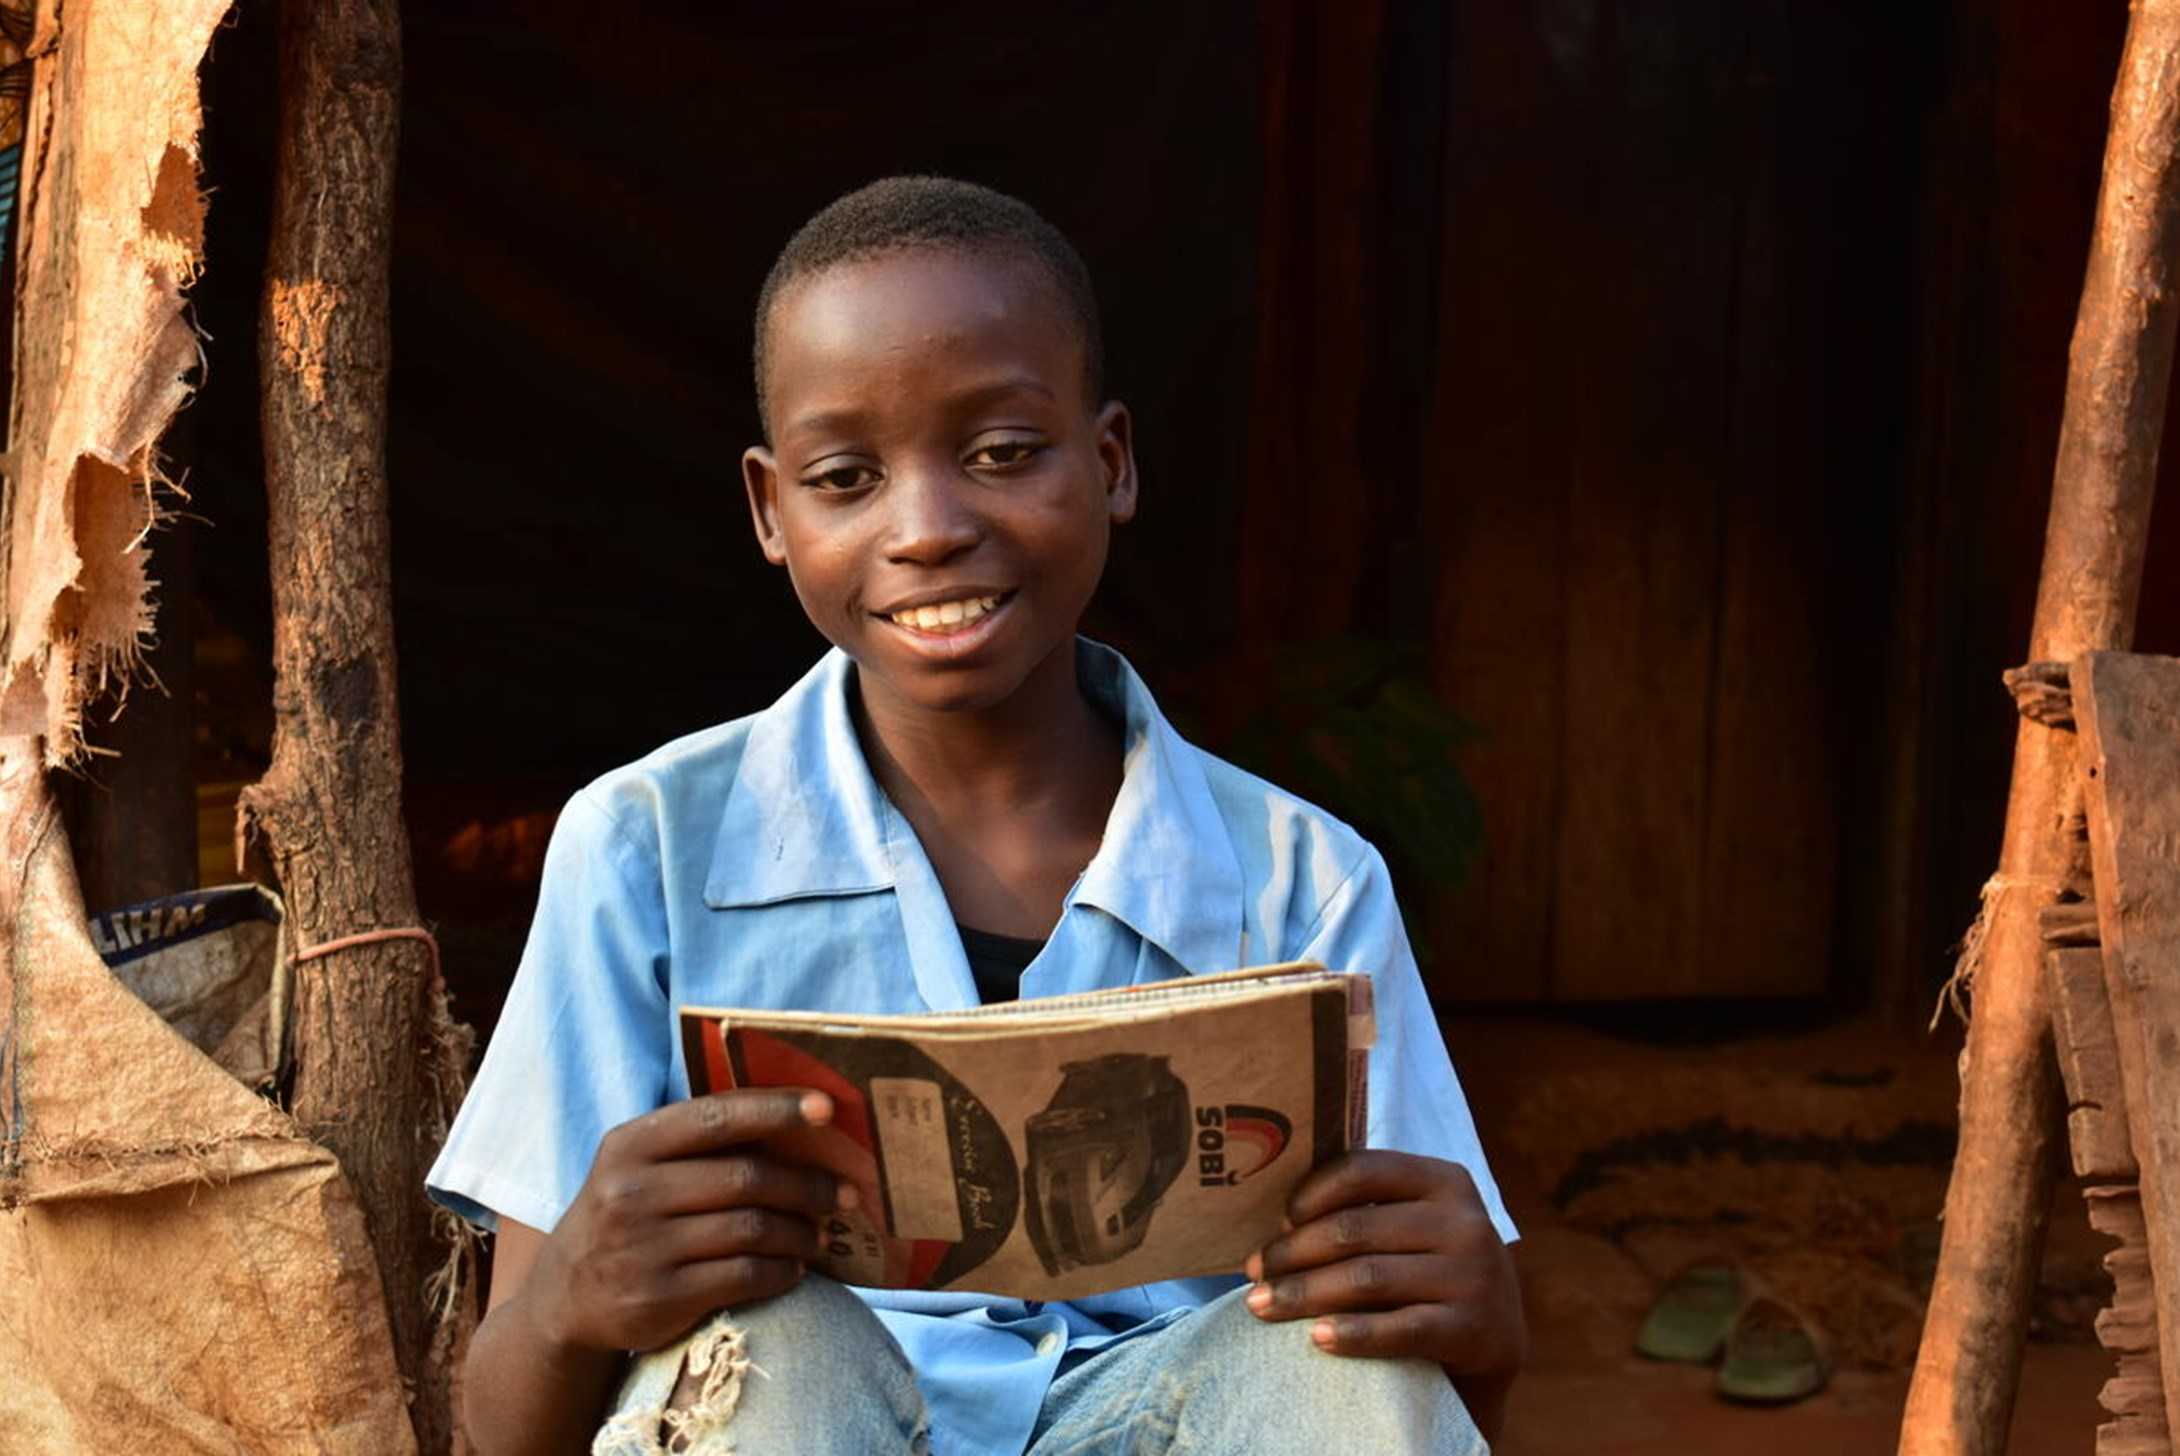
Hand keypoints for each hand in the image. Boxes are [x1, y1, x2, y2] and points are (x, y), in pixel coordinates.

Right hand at [522, 1089, 854, 1355]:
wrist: (564, 1299)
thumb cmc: (625, 1216)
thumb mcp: (638, 1168)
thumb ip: (697, 1143)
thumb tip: (796, 1120)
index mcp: (630, 1146)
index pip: (715, 1117)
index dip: (776, 1109)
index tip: (827, 1109)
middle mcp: (631, 1193)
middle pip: (745, 1178)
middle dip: (808, 1184)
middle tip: (846, 1193)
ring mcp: (643, 1248)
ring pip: (752, 1229)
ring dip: (801, 1231)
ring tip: (822, 1232)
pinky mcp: (659, 1298)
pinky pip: (744, 1276)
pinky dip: (781, 1270)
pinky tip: (794, 1267)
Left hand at [1244, 1152, 1524, 1435]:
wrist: (1494, 1338)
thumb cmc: (1428, 1269)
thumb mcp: (1412, 1225)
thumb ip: (1364, 1209)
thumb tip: (1275, 1220)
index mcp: (1444, 1180)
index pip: (1362, 1171)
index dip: (1309, 1194)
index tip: (1278, 1221)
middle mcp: (1465, 1222)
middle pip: (1355, 1229)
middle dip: (1292, 1253)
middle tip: (1253, 1274)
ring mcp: (1475, 1276)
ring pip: (1368, 1279)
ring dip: (1305, 1294)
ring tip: (1263, 1306)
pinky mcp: (1476, 1329)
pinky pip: (1401, 1330)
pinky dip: (1353, 1334)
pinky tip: (1317, 1338)